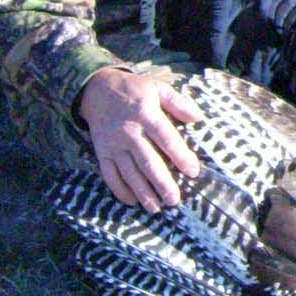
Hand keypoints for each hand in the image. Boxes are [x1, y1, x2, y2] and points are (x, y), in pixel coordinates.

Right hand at [76, 68, 203, 212]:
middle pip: (147, 161)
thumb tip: (198, 118)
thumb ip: (178, 103)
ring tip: (156, 208)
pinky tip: (132, 202)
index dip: (180, 155)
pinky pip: (109, 174)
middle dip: (162, 182)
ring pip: (129, 172)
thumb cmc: (134, 90)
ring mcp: (113, 144)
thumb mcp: (158, 87)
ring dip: (142, 192)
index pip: (166, 138)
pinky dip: (120, 190)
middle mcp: (129, 132)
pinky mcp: (101, 152)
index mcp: (146, 114)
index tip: (193, 171)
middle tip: (174, 200)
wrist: (96, 89)